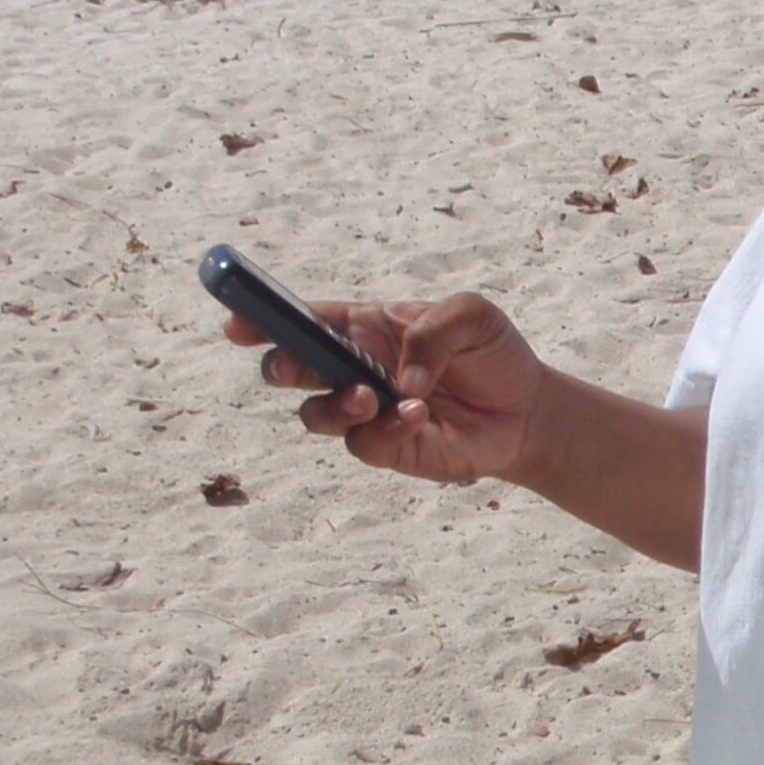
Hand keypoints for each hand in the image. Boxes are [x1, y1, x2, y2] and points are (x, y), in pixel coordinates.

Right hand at [224, 293, 547, 485]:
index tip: (237, 322)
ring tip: (371, 396)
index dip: (265, 318)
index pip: (306, 319)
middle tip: (292, 367)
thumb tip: (400, 375)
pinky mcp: (385, 448)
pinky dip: (385, 429)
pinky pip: (363, 445)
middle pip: (291, 366)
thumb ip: (434, 330)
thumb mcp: (473, 316)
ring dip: (336, 404)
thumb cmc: (493, 352)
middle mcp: (355, 367)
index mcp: (366, 326)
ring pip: (316, 413)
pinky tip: (418, 414)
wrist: (526, 409)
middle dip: (280, 365)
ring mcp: (365, 411)